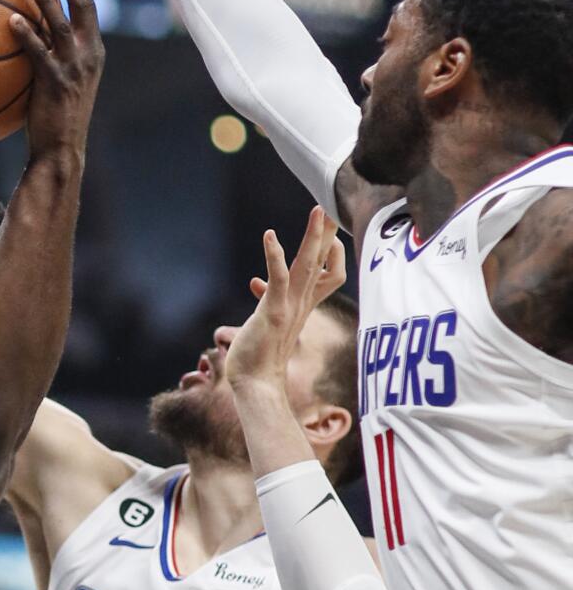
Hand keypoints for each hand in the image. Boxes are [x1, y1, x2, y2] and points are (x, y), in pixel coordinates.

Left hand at [10, 0, 104, 160]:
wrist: (62, 149)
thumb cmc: (56, 117)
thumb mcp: (62, 82)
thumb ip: (52, 57)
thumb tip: (27, 35)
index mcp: (93, 53)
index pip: (89, 12)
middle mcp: (88, 56)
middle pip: (83, 10)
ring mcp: (73, 69)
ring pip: (61, 27)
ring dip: (48, 2)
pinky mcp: (55, 83)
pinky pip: (39, 53)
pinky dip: (27, 35)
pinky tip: (12, 21)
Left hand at [226, 207, 346, 385]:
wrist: (256, 384)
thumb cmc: (259, 354)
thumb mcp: (267, 319)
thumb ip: (269, 298)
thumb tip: (258, 282)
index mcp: (304, 305)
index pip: (330, 274)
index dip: (331, 254)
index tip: (326, 235)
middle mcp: (302, 304)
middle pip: (325, 262)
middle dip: (329, 233)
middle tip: (333, 205)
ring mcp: (290, 306)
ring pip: (309, 265)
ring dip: (314, 236)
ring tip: (319, 209)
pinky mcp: (274, 311)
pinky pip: (279, 278)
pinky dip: (275, 255)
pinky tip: (269, 235)